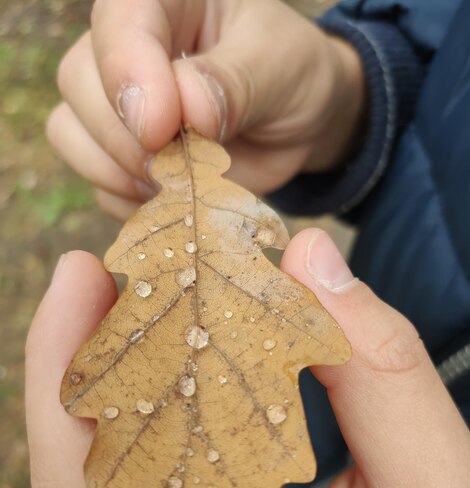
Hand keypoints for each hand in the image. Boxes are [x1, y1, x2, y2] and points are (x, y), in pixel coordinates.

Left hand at [26, 229, 469, 487]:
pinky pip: (145, 462)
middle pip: (77, 468)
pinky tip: (166, 341)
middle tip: (89, 270)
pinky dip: (150, 391)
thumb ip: (379, 369)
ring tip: (123, 292)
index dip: (63, 372)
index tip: (82, 274)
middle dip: (76, 355)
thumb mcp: (435, 479)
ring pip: (102, 464)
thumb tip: (306, 256)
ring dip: (111, 368)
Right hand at [47, 0, 364, 219]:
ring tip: (183, 181)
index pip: (118, 21)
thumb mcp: (281, 66)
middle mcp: (125, 49)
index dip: (128, 73)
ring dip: (123, 173)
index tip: (159, 129)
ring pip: (72, 135)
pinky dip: (133, 204)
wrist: (294, 124)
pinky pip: (99, 185)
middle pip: (80, 83)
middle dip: (128, 137)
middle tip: (186, 163)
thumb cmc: (291, 76)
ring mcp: (113, 104)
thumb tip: (188, 109)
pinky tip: (174, 200)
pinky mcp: (119, 157)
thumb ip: (235, 82)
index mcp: (163, 2)